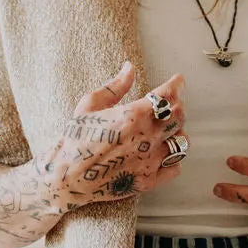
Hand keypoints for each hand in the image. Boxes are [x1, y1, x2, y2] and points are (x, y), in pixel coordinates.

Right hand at [35, 63, 187, 211]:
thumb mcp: (90, 104)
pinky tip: (163, 152)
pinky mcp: (148, 181)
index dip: (176, 85)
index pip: (167, 95)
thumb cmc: (75, 138)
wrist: (65, 177)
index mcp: (134, 115)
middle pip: (179, 116)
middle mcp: (147, 137)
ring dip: (177, 131)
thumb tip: (130, 67)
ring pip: (181, 142)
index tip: (178, 80)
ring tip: (167, 128)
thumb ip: (115, 86)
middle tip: (169, 103)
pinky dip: (173, 159)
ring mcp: (149, 161)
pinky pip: (174, 168)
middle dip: (177, 105)